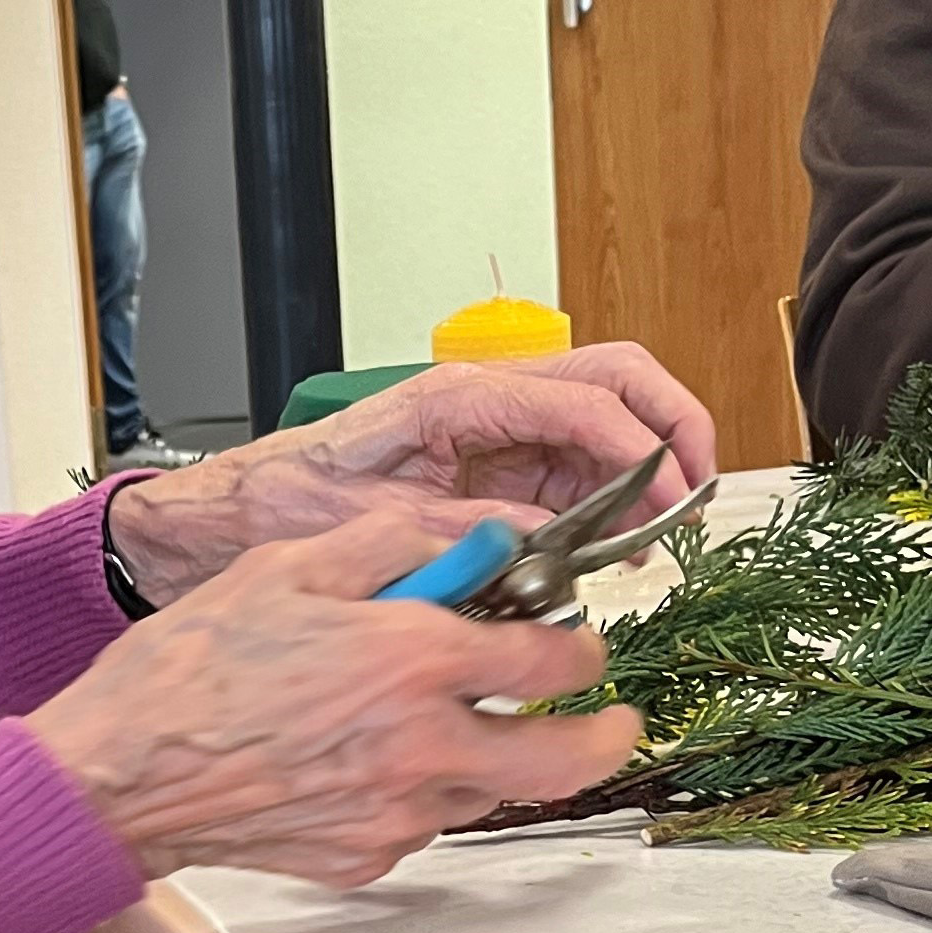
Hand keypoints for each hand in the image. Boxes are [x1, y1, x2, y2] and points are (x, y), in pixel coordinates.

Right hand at [31, 501, 644, 888]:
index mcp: (414, 663)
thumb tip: (473, 540)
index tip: (572, 642)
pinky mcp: (365, 857)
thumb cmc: (188, 671)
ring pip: (491, 790)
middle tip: (607, 720)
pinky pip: (422, 823)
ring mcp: (398, 814)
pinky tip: (363, 760)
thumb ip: (398, 545)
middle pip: (567, 757)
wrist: (116, 777)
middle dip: (604, 734)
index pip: (553, 661)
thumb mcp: (290, 567)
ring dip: (491, 757)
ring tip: (444, 724)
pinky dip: (416, 791)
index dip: (579, 646)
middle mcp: (423, 747)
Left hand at [106, 344, 718, 604]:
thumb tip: (543, 543)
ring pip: (607, 423)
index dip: (640, 450)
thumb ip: (467, 527)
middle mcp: (484, 399)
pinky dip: (610, 501)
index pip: (583, 400)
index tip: (668, 500)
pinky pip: (574, 468)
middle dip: (672, 429)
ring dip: (646, 470)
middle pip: (617, 382)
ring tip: (660, 536)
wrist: (235, 511)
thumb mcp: (375, 522)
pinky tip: (613, 550)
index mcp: (457, 397)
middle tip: (696, 496)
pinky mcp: (494, 463)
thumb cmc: (287, 500)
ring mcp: (495, 428)